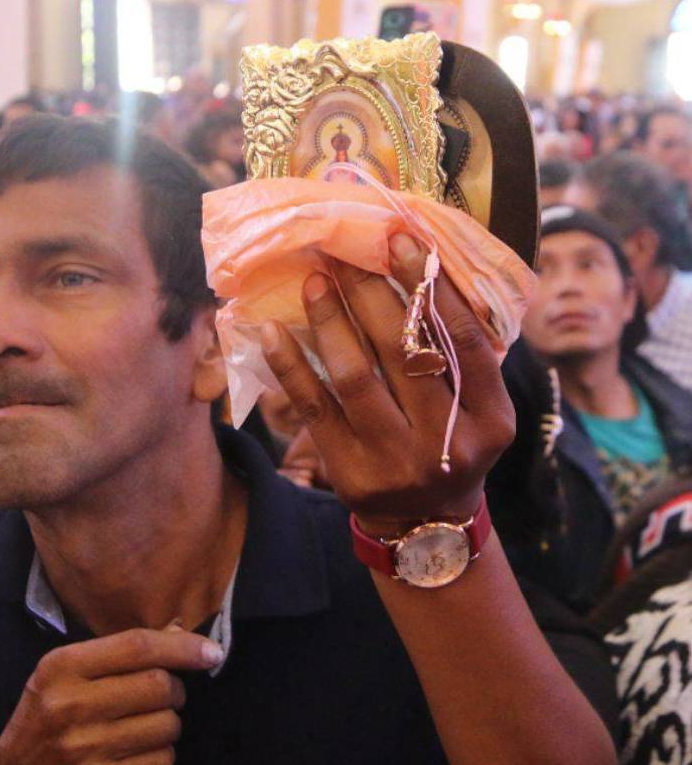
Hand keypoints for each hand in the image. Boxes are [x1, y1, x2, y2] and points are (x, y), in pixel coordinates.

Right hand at [0, 628, 224, 764]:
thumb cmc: (54, 708)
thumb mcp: (73, 668)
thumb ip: (123, 650)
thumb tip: (182, 632)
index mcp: (63, 666)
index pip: (137, 646)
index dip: (181, 647)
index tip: (211, 651)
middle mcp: (69, 706)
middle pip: (158, 686)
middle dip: (173, 690)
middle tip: (163, 695)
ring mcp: (82, 750)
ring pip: (166, 725)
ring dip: (168, 723)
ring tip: (146, 724)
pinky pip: (161, 762)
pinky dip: (162, 755)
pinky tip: (139, 751)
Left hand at [262, 235, 514, 535]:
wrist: (423, 524)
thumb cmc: (451, 446)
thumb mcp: (480, 410)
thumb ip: (464, 355)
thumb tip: (423, 271)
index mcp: (490, 419)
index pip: (463, 339)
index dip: (431, 286)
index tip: (400, 240)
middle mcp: (446, 443)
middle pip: (403, 350)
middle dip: (369, 292)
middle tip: (343, 251)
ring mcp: (395, 462)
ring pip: (355, 375)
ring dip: (329, 320)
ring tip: (314, 281)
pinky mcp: (350, 472)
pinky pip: (314, 408)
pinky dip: (291, 365)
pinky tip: (274, 331)